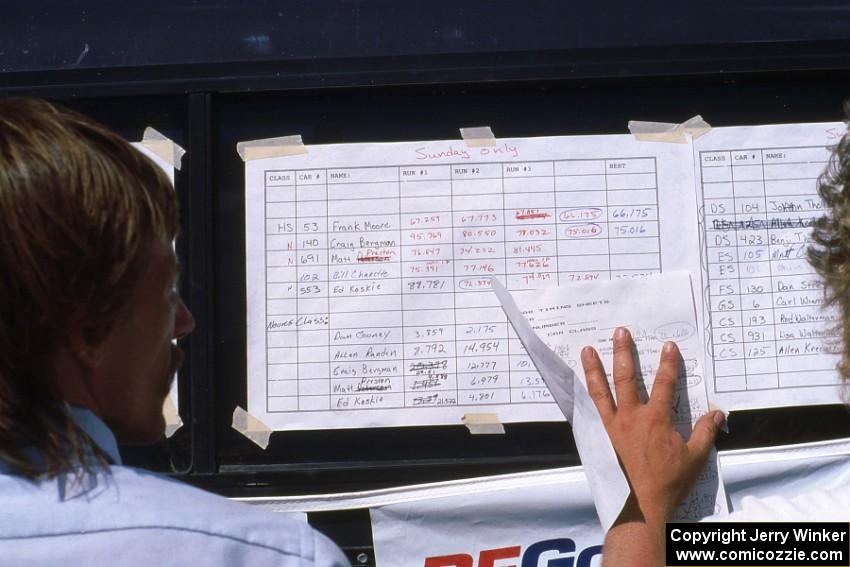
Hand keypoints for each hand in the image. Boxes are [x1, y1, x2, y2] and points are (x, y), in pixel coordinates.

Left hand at [581, 327, 724, 528]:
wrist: (641, 503)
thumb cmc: (669, 481)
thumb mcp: (696, 457)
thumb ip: (705, 432)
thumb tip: (718, 412)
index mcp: (657, 419)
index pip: (664, 384)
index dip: (668, 363)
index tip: (668, 345)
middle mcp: (632, 416)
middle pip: (627, 377)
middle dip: (624, 353)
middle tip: (621, 332)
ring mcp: (614, 425)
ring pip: (602, 390)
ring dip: (595, 368)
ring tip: (587, 349)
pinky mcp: (603, 435)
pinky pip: (593, 409)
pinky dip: (586, 394)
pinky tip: (580, 384)